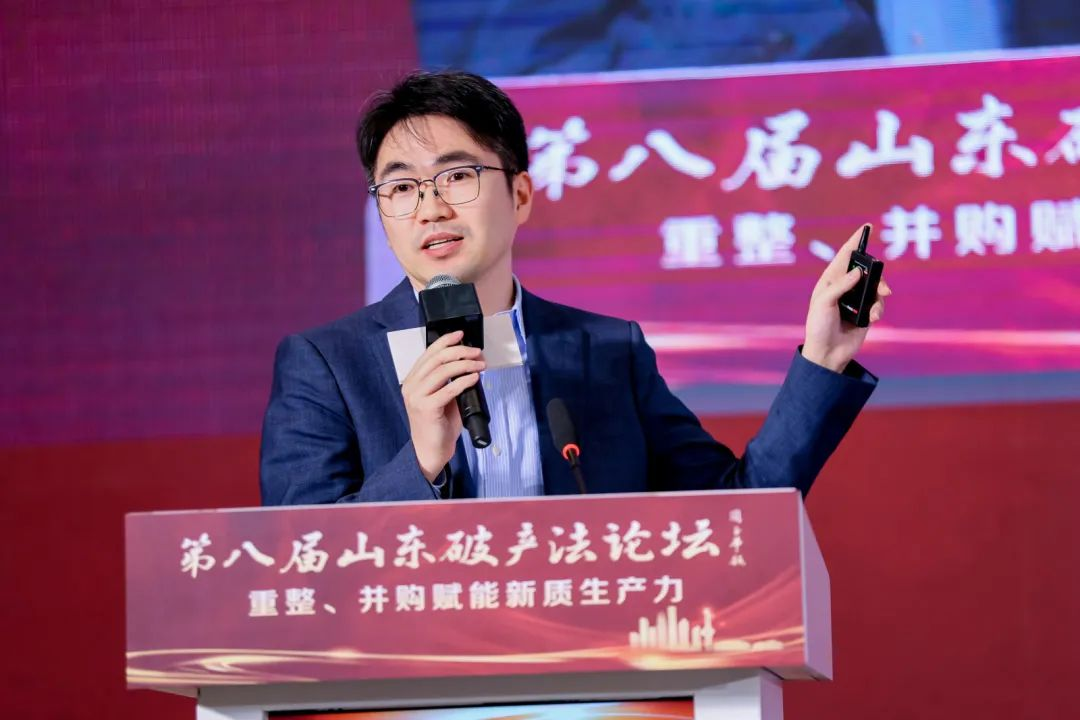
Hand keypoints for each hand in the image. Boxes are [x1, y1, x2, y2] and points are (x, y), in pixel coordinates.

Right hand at [400, 330, 484, 481]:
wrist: (430, 451)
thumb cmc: (438, 424)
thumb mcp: (442, 396)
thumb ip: (449, 380)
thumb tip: (469, 362)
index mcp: (413, 380)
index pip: (428, 353)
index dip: (445, 341)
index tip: (461, 334)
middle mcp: (411, 386)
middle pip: (436, 359)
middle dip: (459, 351)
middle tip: (477, 352)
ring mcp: (416, 397)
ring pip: (442, 371)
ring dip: (465, 364)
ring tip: (480, 364)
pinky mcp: (426, 408)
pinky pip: (448, 389)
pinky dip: (464, 381)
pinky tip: (474, 378)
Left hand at [802, 224, 892, 372]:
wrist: (827, 354)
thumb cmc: (818, 327)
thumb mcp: (824, 303)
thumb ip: (841, 285)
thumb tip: (859, 271)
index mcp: (830, 281)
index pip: (845, 256)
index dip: (856, 241)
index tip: (866, 227)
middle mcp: (845, 287)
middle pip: (867, 270)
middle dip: (877, 275)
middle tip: (882, 285)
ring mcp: (856, 300)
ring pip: (876, 287)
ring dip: (879, 295)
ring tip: (875, 309)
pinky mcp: (866, 313)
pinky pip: (879, 304)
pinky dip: (878, 309)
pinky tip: (872, 318)